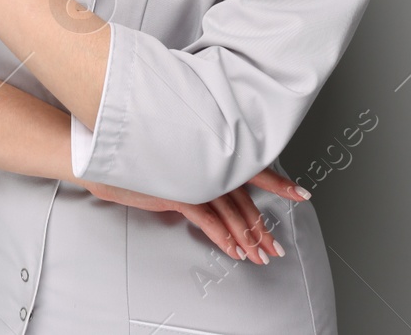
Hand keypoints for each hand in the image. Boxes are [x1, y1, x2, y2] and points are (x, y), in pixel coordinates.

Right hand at [78, 169, 309, 263]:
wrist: (110, 153)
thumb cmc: (137, 154)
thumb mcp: (173, 160)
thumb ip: (194, 171)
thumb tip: (206, 190)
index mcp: (210, 153)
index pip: (252, 169)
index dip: (278, 182)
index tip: (301, 193)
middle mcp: (208, 163)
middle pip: (245, 200)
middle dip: (262, 228)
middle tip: (276, 246)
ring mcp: (195, 177)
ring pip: (232, 213)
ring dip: (248, 239)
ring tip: (260, 257)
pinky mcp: (180, 191)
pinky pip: (209, 220)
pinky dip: (224, 237)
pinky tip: (234, 251)